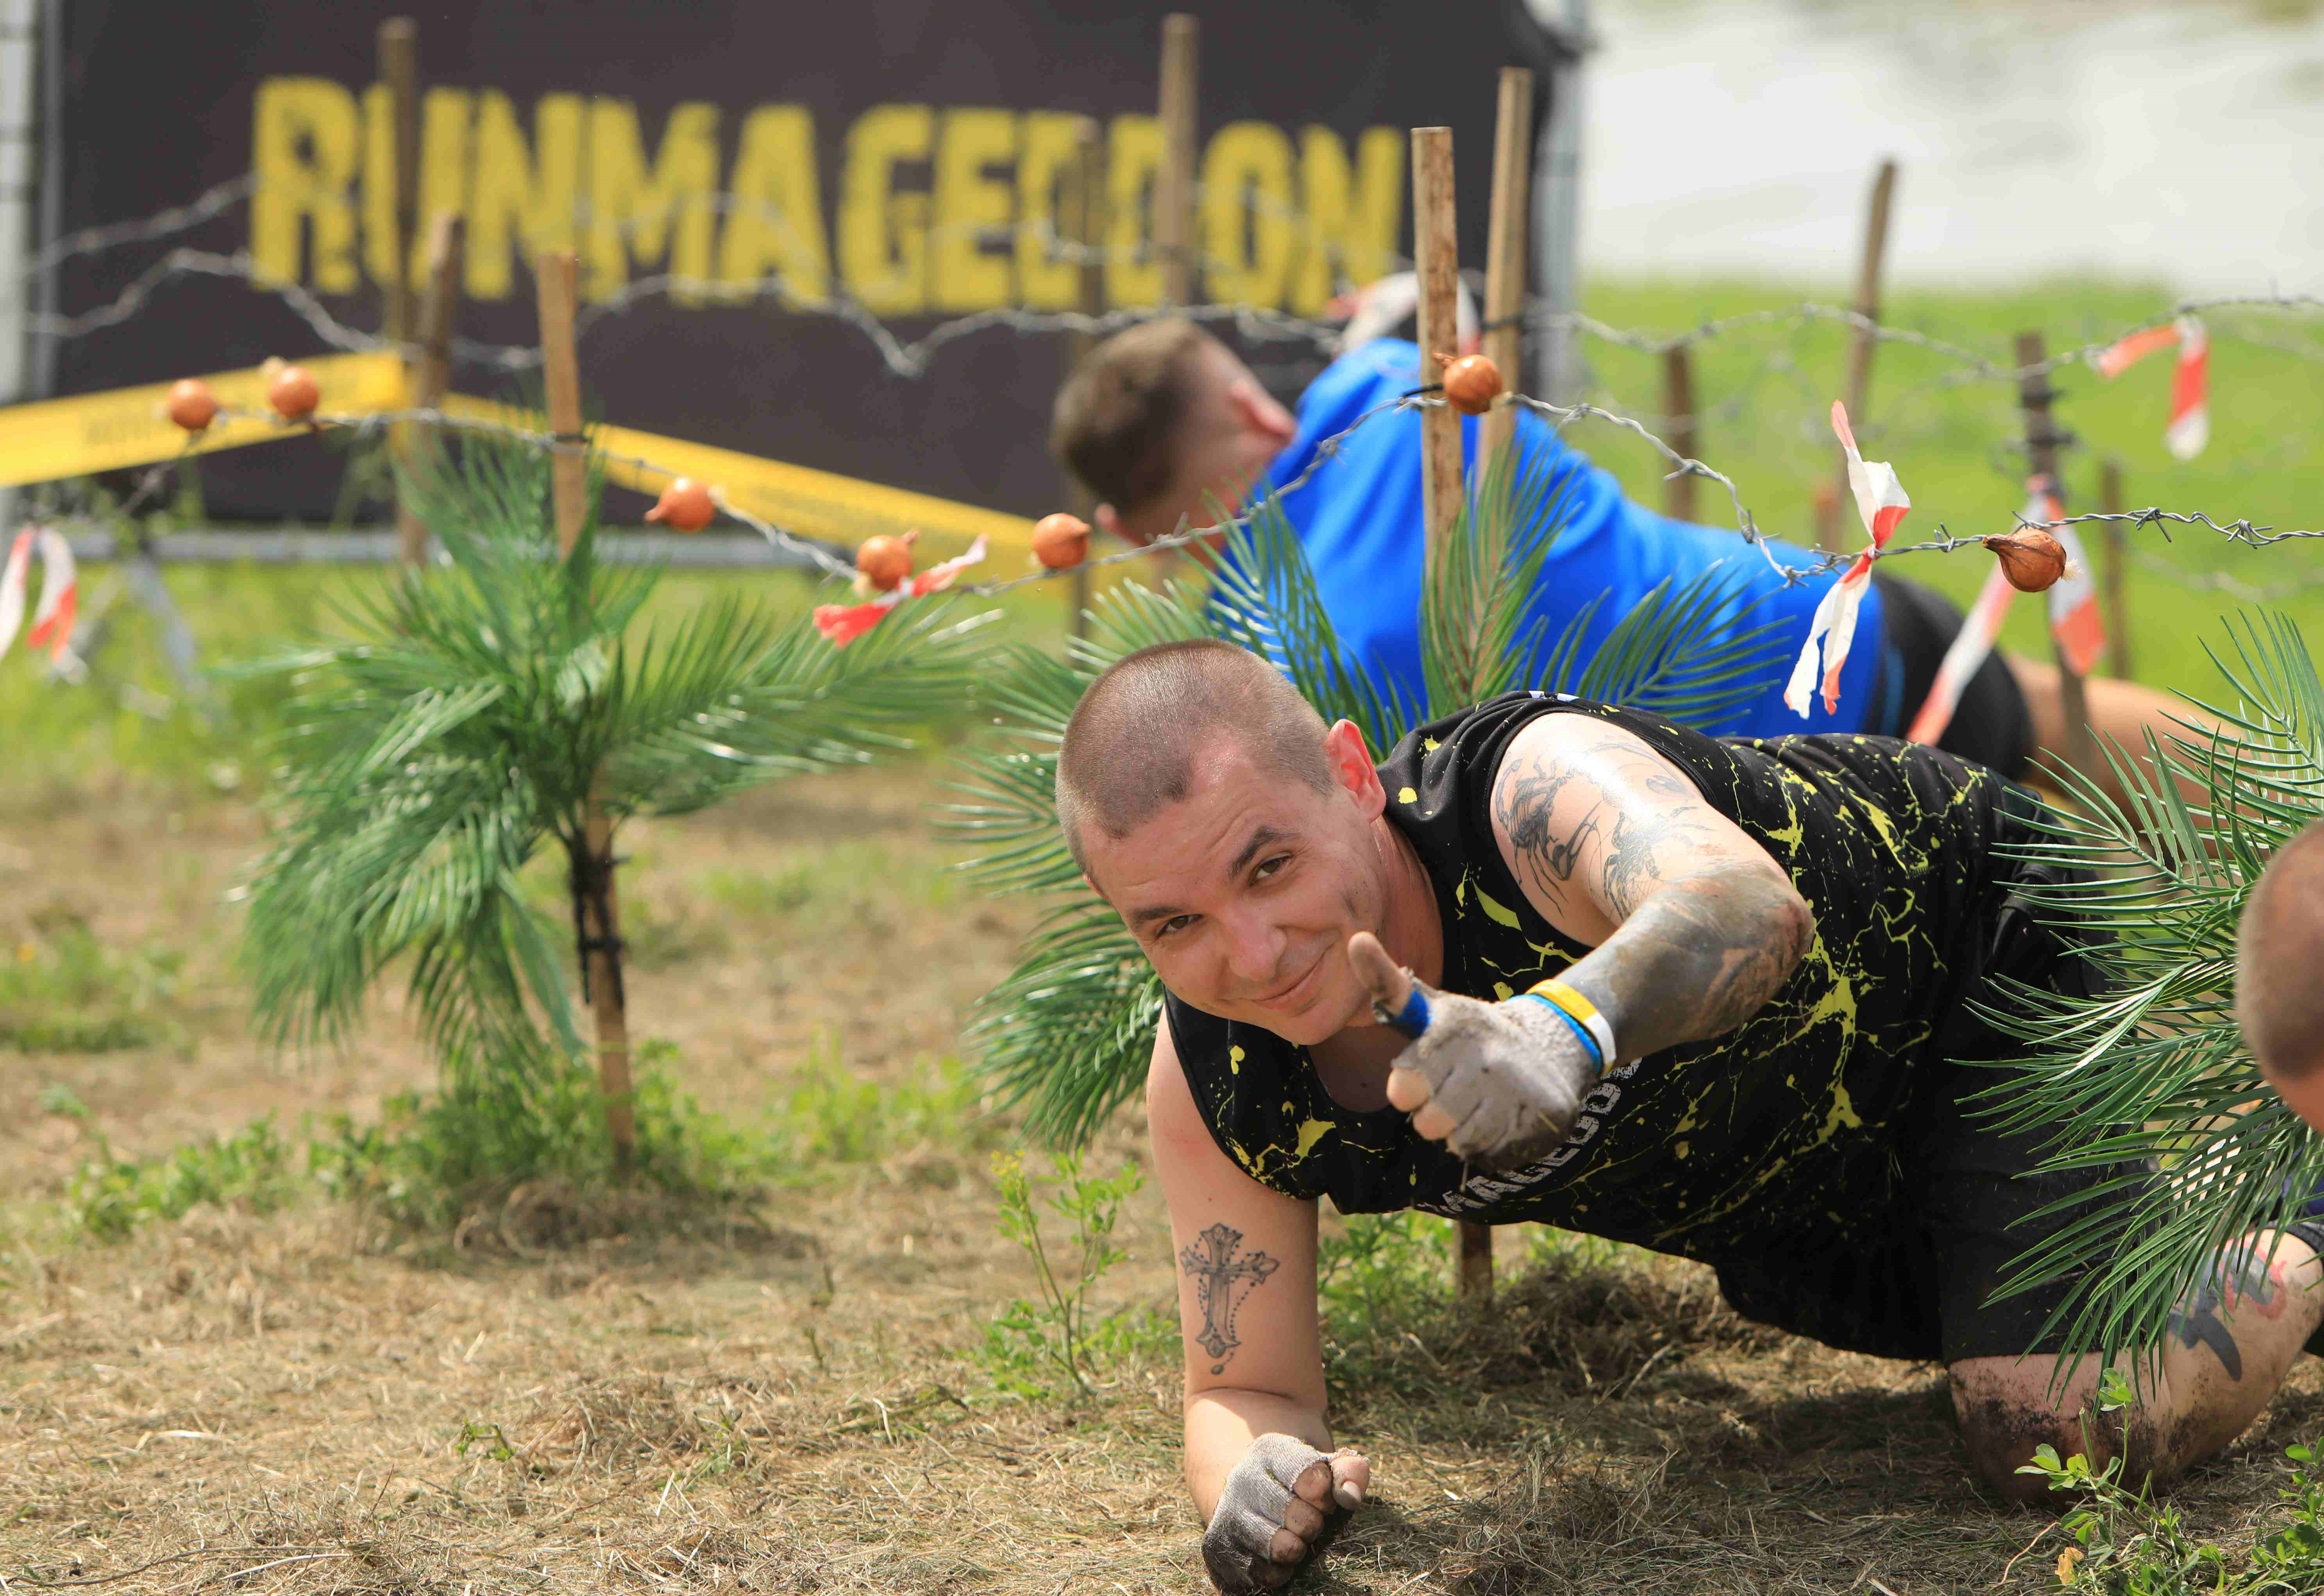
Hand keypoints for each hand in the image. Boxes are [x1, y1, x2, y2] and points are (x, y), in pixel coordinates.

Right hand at [1201, 1434, 1367, 1591]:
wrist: (1249, 1496)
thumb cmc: (1298, 1484)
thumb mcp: (1325, 1467)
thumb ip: (1350, 1472)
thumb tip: (1349, 1497)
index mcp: (1270, 1450)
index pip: (1313, 1479)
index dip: (1327, 1496)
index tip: (1323, 1499)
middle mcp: (1242, 1478)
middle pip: (1299, 1517)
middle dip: (1314, 1525)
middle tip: (1309, 1521)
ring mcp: (1226, 1514)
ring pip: (1280, 1549)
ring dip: (1298, 1550)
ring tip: (1295, 1539)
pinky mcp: (1217, 1547)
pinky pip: (1263, 1574)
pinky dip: (1280, 1571)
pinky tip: (1277, 1556)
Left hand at [1348, 931, 1599, 1171]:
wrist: (1552, 1045)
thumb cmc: (1472, 1035)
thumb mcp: (1433, 1008)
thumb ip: (1389, 986)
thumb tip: (1356, 940)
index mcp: (1454, 1030)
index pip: (1406, 1084)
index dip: (1408, 1089)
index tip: (1416, 1080)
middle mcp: (1487, 1059)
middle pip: (1430, 1123)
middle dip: (1433, 1114)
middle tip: (1451, 1093)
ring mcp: (1518, 1090)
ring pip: (1461, 1140)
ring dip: (1462, 1130)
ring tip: (1477, 1103)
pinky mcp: (1543, 1117)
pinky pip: (1493, 1153)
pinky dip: (1491, 1143)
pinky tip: (1501, 1117)